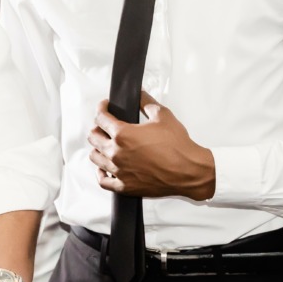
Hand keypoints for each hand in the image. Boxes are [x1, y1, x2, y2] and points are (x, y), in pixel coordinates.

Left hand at [89, 91, 215, 199]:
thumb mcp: (163, 116)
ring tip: (104, 144)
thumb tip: (140, 95)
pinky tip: (104, 168)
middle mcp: (116, 152)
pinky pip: (103, 180)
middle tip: (104, 125)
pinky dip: (100, 173)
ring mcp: (119, 171)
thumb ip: (147, 102)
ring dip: (97, 148)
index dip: (102, 108)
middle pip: (93, 137)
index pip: (100, 118)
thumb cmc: (178, 147)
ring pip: (95, 157)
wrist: (188, 171)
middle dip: (97, 127)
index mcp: (123, 134)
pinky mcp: (125, 186)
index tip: (105, 107)